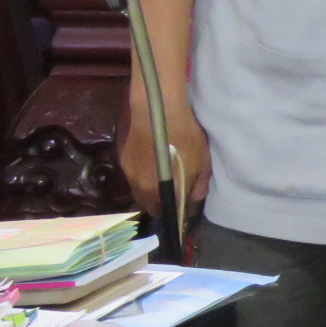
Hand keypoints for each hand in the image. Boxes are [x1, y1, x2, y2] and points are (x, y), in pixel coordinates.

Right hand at [122, 93, 211, 217]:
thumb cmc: (185, 138)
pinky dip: (142, 174)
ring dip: (149, 188)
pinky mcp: (123, 160)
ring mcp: (129, 174)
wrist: (159, 112)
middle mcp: (140, 188)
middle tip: (172, 191)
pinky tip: (151, 162)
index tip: (179, 207)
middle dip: (159, 202)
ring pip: (139, 190)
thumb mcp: (202, 165)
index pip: (163, 214)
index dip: (172, 213)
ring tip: (161, 175)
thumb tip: (192, 203)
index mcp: (159, 193)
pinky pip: (133, 175)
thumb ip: (197, 190)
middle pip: (148, 204)